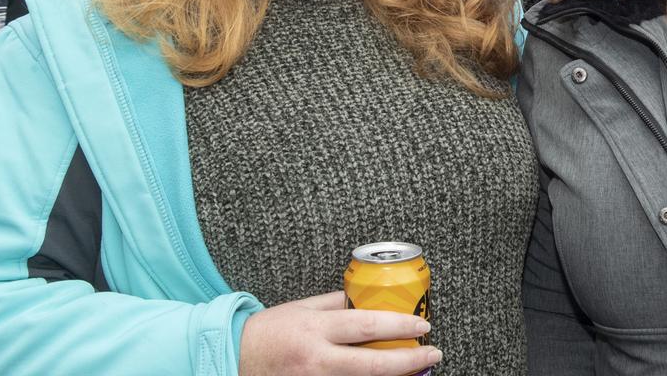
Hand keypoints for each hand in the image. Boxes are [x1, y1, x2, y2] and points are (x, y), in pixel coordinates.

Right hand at [238, 291, 440, 375]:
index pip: (366, 326)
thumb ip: (334, 304)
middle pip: (373, 364)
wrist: (233, 359)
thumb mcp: (301, 308)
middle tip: (432, 352)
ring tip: (416, 367)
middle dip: (409, 360)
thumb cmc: (268, 332)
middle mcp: (317, 359)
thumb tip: (366, 298)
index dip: (399, 326)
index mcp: (315, 330)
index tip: (422, 325)